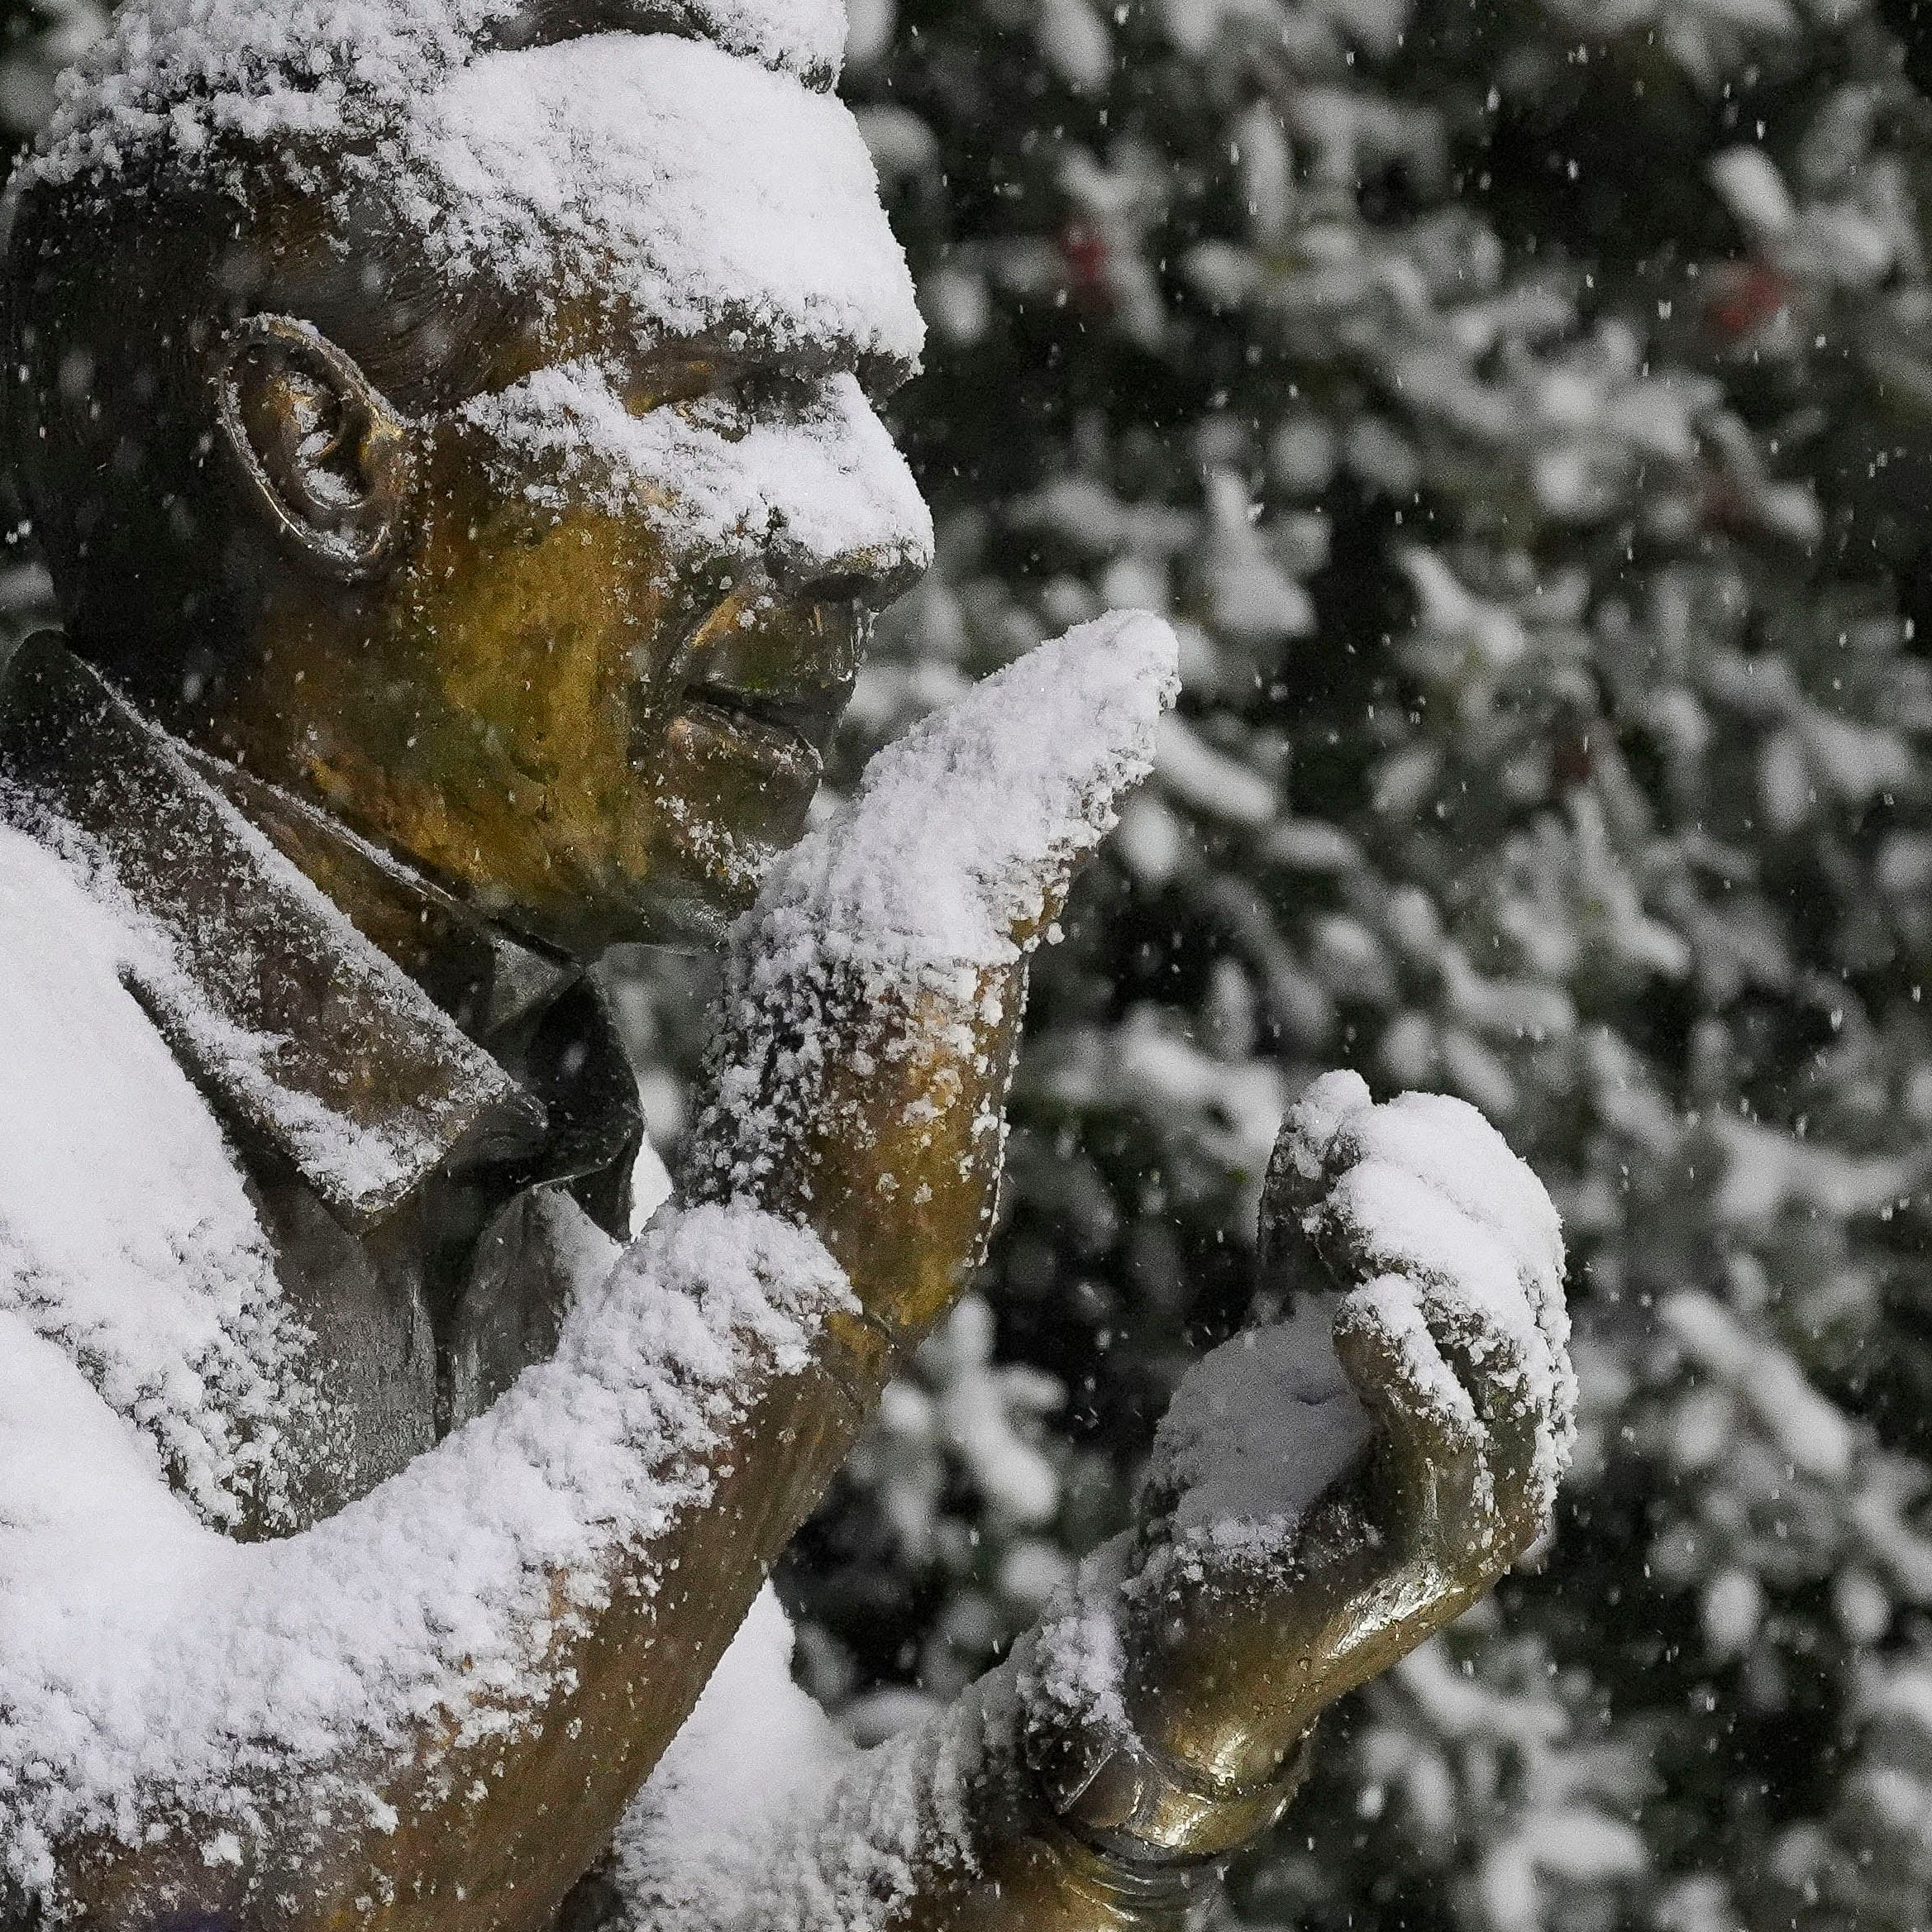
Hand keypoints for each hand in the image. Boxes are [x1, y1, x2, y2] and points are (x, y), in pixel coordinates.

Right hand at [673, 613, 1177, 1348]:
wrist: (785, 1285)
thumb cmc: (832, 1240)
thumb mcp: (894, 1097)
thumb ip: (928, 1015)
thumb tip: (972, 981)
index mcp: (812, 933)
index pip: (912, 812)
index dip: (993, 748)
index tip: (1068, 707)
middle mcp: (825, 895)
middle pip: (946, 767)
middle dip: (1040, 702)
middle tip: (1128, 646)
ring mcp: (864, 905)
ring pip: (985, 770)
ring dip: (1074, 706)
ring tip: (1146, 650)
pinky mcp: (921, 932)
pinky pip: (1020, 814)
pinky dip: (1085, 749)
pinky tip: (1139, 698)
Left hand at [1108, 1073, 1572, 1794]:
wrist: (1168, 1631)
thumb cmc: (1234, 1482)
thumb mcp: (1277, 1324)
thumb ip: (1314, 1221)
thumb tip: (1346, 1090)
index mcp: (1498, 1378)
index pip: (1525, 1238)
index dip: (1460, 1159)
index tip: (1368, 1117)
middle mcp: (1516, 1439)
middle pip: (1524, 1283)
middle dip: (1444, 1195)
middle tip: (1351, 1163)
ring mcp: (1483, 1503)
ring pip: (1506, 1354)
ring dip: (1432, 1258)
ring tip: (1347, 1206)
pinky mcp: (1422, 1554)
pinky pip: (1445, 1445)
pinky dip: (1410, 1368)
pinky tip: (1355, 1306)